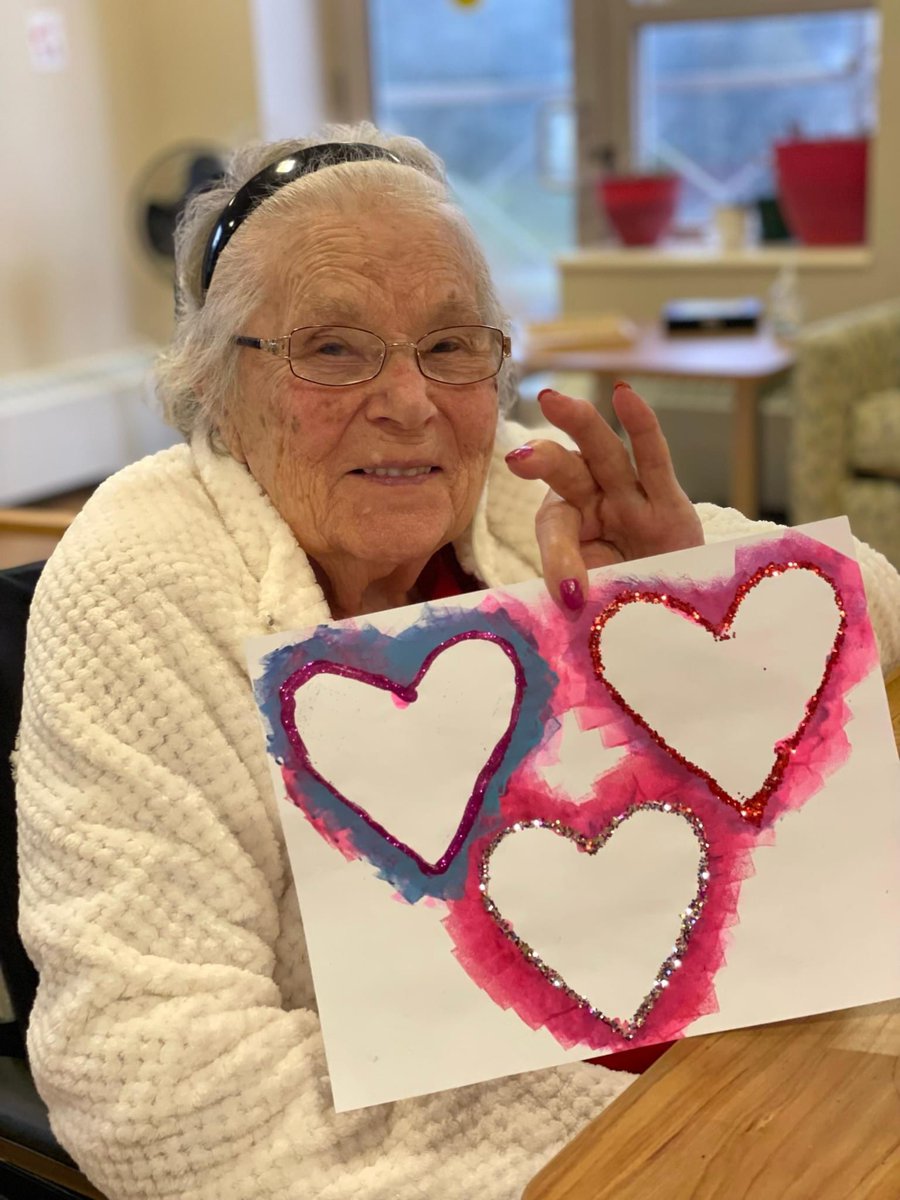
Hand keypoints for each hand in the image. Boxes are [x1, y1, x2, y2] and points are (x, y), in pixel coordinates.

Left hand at [505, 383, 703, 611]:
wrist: (676, 612)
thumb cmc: (624, 605)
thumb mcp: (597, 605)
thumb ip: (581, 597)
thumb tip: (570, 609)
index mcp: (567, 529)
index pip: (555, 529)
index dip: (560, 557)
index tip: (570, 596)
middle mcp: (596, 505)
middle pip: (567, 473)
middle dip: (543, 461)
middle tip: (517, 458)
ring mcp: (632, 499)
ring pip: (605, 454)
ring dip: (580, 425)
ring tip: (552, 401)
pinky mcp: (671, 503)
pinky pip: (653, 458)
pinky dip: (641, 426)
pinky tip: (625, 396)